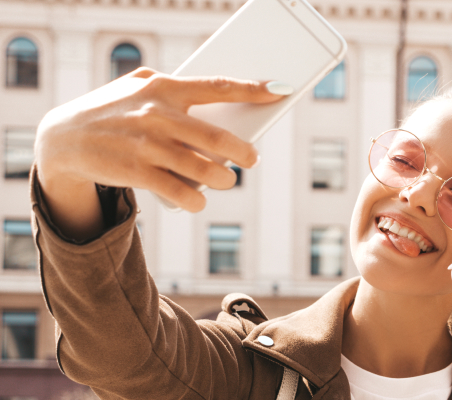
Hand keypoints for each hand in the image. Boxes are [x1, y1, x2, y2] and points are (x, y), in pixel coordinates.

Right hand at [35, 67, 287, 238]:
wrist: (63, 139)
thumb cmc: (112, 110)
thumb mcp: (138, 87)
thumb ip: (174, 90)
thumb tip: (221, 105)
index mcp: (163, 88)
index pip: (216, 87)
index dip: (252, 89)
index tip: (279, 91)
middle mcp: (157, 115)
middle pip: (216, 136)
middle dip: (242, 151)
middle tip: (252, 159)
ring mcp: (147, 145)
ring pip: (202, 168)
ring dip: (222, 179)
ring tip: (226, 179)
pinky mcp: (136, 172)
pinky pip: (179, 191)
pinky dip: (195, 200)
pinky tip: (199, 201)